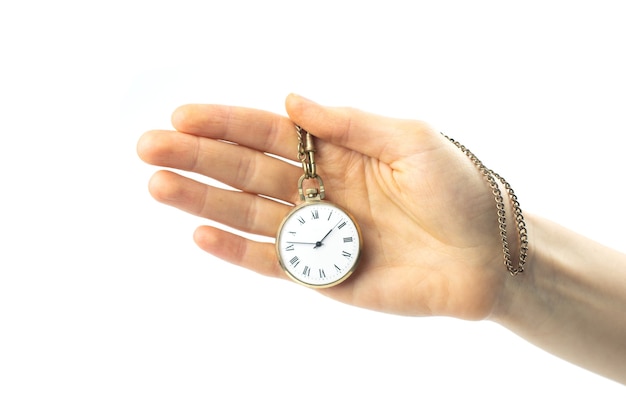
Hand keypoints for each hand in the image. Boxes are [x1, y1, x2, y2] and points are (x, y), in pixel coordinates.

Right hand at [137, 94, 506, 318]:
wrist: (486, 253)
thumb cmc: (457, 189)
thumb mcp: (408, 139)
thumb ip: (347, 124)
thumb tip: (292, 100)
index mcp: (335, 151)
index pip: (269, 134)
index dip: (227, 124)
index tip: (184, 116)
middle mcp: (317, 189)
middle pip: (246, 171)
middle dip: (198, 159)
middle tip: (150, 149)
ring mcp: (316, 231)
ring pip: (249, 215)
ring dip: (204, 202)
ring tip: (160, 187)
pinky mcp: (322, 274)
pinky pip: (272, 261)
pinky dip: (237, 251)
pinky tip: (202, 235)